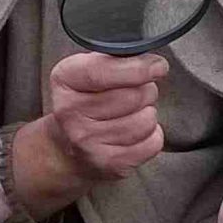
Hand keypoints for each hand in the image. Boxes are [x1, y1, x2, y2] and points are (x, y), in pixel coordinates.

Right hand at [10, 52, 168, 220]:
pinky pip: (152, 143)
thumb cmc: (85, 100)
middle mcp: (71, 112)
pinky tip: (134, 132)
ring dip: (147, 113)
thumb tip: (152, 63)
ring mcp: (88, 142)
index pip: (104, 71)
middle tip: (134, 93)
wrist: (66, 146)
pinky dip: (152, 135)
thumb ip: (114, 59)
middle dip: (145, 90)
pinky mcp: (109, 164)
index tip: (157, 66)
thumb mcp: (86, 70)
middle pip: (134, 95)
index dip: (139, 67)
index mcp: (64, 80)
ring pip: (146, 119)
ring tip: (131, 113)